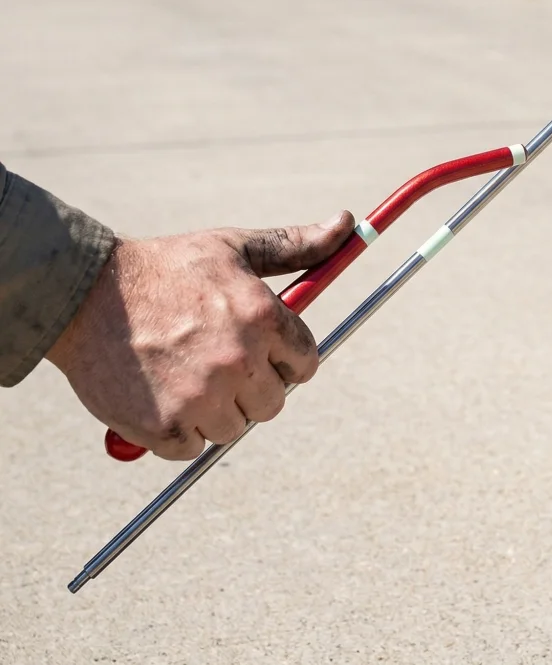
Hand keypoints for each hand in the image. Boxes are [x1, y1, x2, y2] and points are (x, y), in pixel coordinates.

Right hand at [46, 213, 354, 459]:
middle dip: (253, 384)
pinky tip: (162, 393)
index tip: (265, 351)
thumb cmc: (169, 266)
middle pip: (274, 401)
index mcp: (263, 317)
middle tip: (220, 361)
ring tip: (187, 373)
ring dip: (217, 409)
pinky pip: (192, 448)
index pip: (306, 362)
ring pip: (234, 427)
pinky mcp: (163, 426)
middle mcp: (238, 360)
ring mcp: (201, 397)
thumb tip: (347, 223)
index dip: (286, 358)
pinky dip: (180, 430)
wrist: (86, 293)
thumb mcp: (236, 247)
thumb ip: (296, 244)